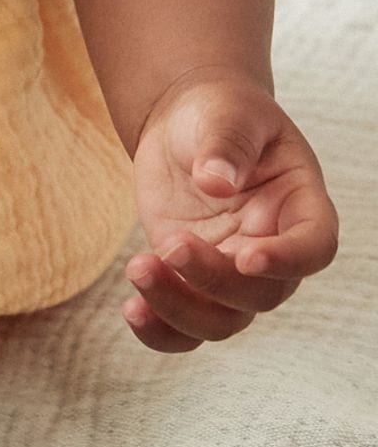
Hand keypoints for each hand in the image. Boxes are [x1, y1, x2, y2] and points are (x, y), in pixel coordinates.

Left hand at [124, 72, 338, 353]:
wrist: (188, 126)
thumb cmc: (220, 114)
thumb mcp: (227, 114)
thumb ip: (228, 143)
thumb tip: (216, 181)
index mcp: (300, 205)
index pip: (314, 248)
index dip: (288, 261)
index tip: (246, 256)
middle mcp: (274, 248)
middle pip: (261, 294)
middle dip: (214, 279)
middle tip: (169, 244)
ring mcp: (233, 272)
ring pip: (223, 321)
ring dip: (179, 309)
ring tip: (137, 268)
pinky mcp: (193, 282)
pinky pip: (186, 328)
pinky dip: (161, 332)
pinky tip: (132, 309)